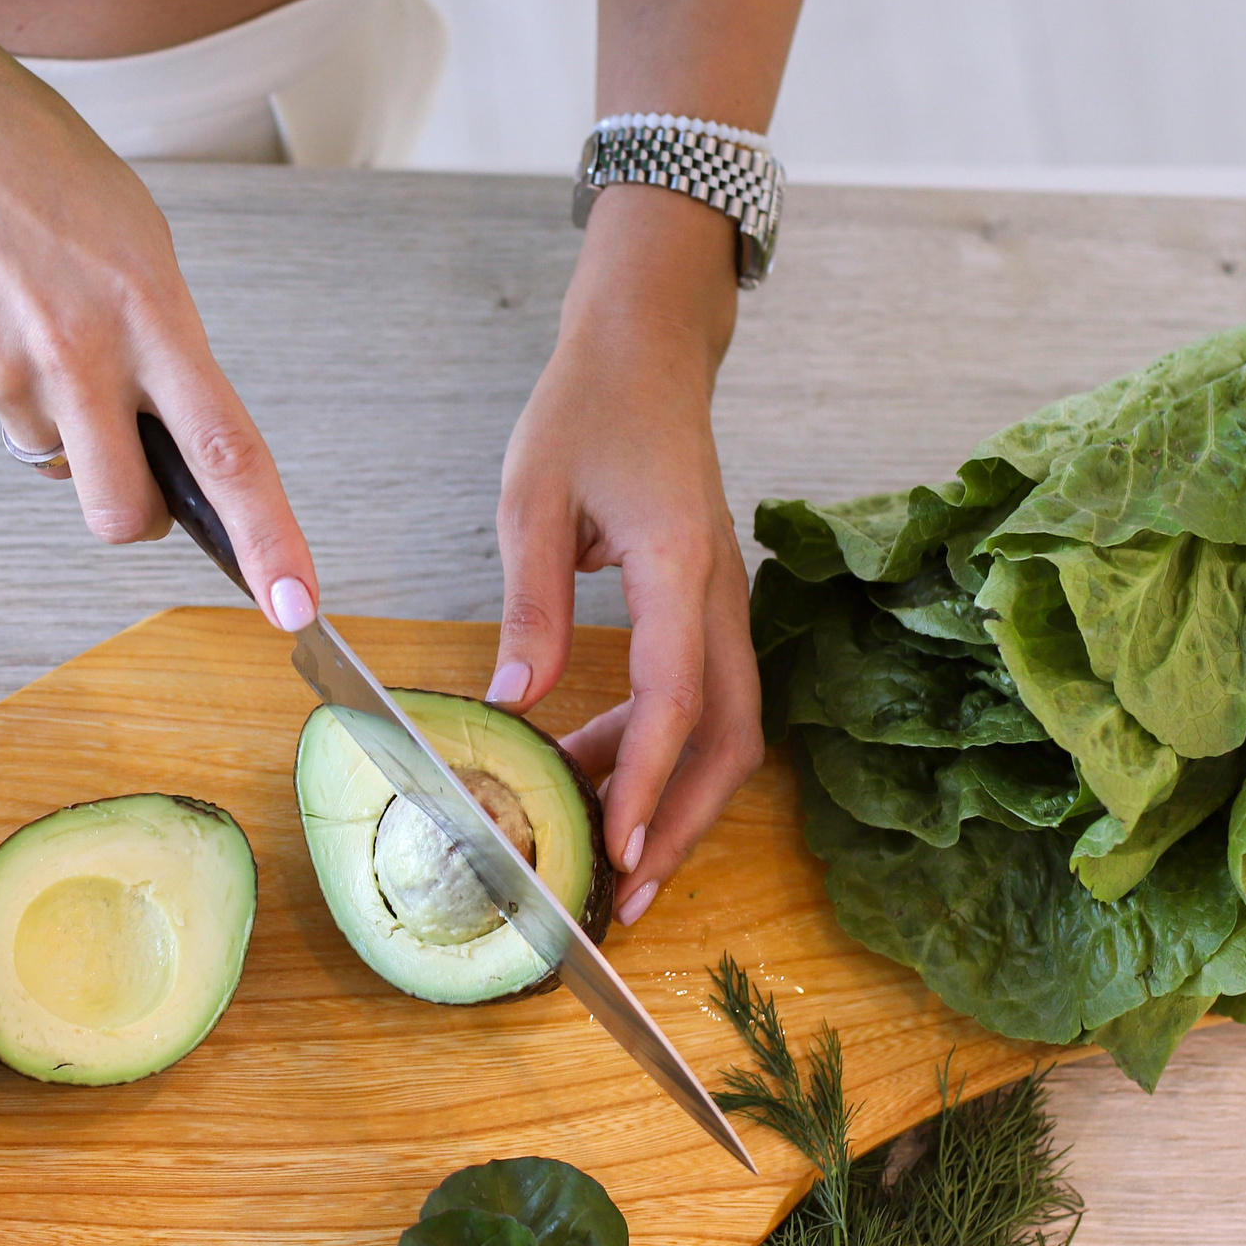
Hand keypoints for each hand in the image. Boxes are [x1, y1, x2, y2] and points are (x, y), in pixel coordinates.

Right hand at [0, 0, 317, 627]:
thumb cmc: (33, 160)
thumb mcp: (134, 236)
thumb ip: (159, 340)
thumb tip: (161, 436)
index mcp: (150, 309)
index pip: (226, 450)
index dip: (269, 537)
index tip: (297, 608)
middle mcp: (78, 353)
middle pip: (121, 509)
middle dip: (132, 514)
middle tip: (129, 465)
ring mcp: (1, 370)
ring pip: (48, 456)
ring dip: (54, 416)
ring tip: (31, 312)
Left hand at [489, 187, 764, 923]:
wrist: (647, 351)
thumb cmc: (587, 410)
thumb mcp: (531, 497)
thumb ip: (530, 601)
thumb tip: (515, 700)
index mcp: (679, 564)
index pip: (675, 696)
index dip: (647, 780)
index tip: (619, 846)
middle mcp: (720, 595)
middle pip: (730, 739)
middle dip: (684, 824)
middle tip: (624, 895)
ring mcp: (723, 606)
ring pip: (727, 730)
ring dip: (675, 796)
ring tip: (604, 853)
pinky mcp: (707, 611)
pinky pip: (702, 701)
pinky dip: (659, 752)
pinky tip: (594, 774)